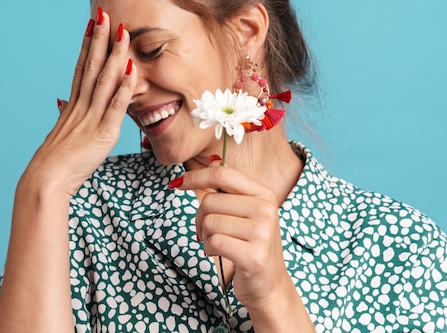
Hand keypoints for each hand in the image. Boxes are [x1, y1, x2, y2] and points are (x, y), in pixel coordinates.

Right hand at [17, 9, 135, 197]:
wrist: (46, 180)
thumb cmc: (55, 163)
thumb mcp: (61, 134)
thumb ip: (66, 116)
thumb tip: (61, 103)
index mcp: (73, 106)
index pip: (81, 68)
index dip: (88, 44)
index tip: (93, 24)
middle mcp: (81, 106)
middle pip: (91, 66)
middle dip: (99, 38)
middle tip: (105, 13)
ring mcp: (91, 118)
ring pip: (104, 80)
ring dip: (114, 54)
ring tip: (122, 31)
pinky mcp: (102, 133)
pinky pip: (115, 106)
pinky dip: (124, 87)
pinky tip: (131, 70)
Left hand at [183, 164, 290, 312]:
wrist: (269, 285)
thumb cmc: (251, 246)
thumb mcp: (245, 213)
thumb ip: (229, 189)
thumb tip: (211, 160)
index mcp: (264, 194)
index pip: (223, 174)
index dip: (196, 177)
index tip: (177, 184)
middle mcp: (266, 209)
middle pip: (210, 201)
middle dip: (200, 218)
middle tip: (207, 232)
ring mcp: (262, 233)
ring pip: (209, 222)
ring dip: (204, 236)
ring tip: (217, 244)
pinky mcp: (254, 255)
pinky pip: (213, 242)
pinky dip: (208, 249)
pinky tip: (218, 254)